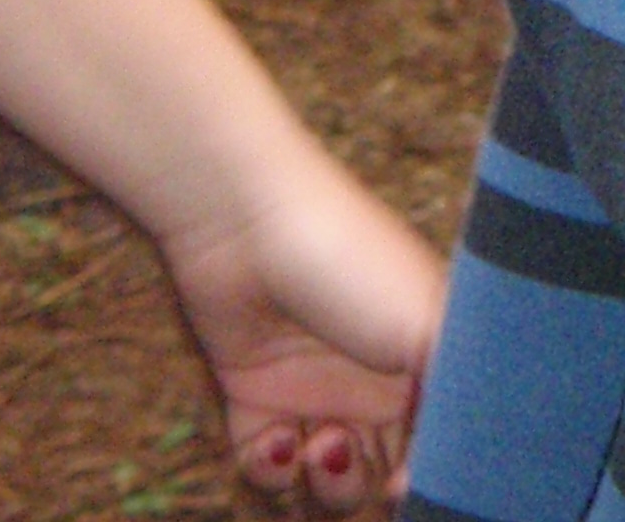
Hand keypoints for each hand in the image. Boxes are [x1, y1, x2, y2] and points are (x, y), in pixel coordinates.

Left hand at [160, 162, 440, 512]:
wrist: (240, 213)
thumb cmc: (349, 257)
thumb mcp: (434, 325)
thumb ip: (468, 408)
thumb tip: (457, 478)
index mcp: (427, 373)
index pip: (444, 456)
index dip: (435, 481)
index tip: (415, 481)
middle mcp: (373, 392)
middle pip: (389, 485)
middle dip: (379, 493)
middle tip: (363, 460)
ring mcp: (313, 397)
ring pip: (330, 491)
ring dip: (328, 490)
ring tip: (319, 444)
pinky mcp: (254, 398)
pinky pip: (269, 472)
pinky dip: (272, 473)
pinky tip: (277, 437)